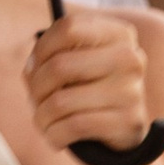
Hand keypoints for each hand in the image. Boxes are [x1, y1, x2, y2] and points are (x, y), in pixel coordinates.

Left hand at [29, 7, 153, 158]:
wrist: (121, 132)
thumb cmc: (89, 91)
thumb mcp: (74, 64)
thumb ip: (50, 56)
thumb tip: (32, 69)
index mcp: (118, 34)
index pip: (68, 28)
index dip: (41, 50)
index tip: (34, 67)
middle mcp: (129, 58)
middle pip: (59, 66)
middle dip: (36, 88)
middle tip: (36, 100)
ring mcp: (131, 90)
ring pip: (61, 102)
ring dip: (41, 117)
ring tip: (45, 121)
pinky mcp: (127, 122)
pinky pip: (73, 127)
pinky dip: (54, 135)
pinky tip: (56, 136)